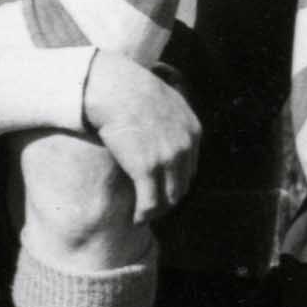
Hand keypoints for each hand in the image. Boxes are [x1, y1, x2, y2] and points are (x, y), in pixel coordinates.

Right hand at [84, 57, 209, 223]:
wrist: (114, 87)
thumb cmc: (129, 88)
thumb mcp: (163, 97)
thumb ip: (169, 115)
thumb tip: (159, 123)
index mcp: (193, 131)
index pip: (190, 168)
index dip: (176, 181)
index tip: (162, 188)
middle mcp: (185, 148)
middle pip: (182, 185)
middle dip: (169, 199)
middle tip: (153, 207)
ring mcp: (167, 160)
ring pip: (168, 198)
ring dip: (157, 210)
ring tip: (144, 215)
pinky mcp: (146, 169)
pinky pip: (150, 202)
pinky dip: (144, 214)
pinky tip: (136, 218)